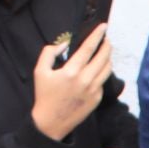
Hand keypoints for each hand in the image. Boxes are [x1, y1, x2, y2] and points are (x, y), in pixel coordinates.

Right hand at [30, 27, 110, 141]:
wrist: (52, 121)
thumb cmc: (44, 94)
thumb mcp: (40, 71)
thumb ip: (49, 53)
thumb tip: (63, 45)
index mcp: (71, 71)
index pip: (89, 48)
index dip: (97, 36)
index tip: (103, 27)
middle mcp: (86, 80)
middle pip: (103, 58)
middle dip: (107, 46)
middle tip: (107, 39)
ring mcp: (94, 90)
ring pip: (107, 69)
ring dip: (108, 58)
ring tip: (105, 51)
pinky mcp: (97, 98)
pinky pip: (103, 81)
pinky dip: (102, 72)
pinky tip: (98, 68)